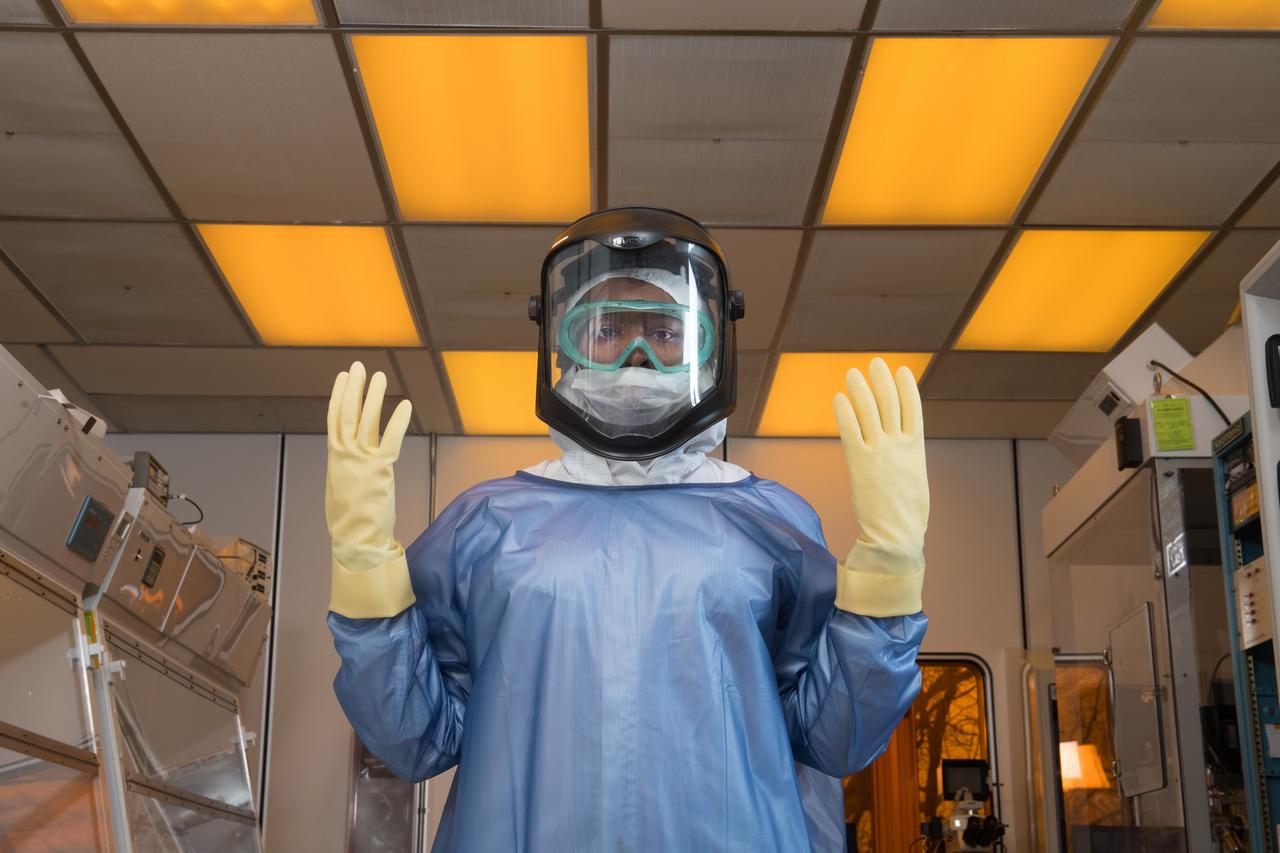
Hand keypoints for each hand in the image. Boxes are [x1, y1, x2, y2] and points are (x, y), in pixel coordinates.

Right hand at [326, 361, 415, 616]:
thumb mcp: (340, 486)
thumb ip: (345, 467)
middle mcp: (344, 455)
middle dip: (353, 388)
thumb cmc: (349, 519)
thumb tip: (347, 457)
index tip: (342, 377)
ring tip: (380, 376)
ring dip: (373, 397)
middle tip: (358, 366)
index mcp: (334, 458)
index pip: (334, 420)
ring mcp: (360, 461)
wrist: (355, 541)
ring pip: (366, 421)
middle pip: (347, 413)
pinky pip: (390, 440)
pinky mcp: (379, 470)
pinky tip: (404, 404)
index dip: (338, 396)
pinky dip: (397, 421)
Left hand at [831, 357, 928, 616]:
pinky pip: (850, 430)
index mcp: (916, 448)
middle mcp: (898, 445)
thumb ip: (908, 458)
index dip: (906, 387)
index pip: (913, 409)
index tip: (901, 371)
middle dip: (882, 381)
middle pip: (890, 403)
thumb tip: (901, 446)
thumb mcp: (915, 479)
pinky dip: (844, 412)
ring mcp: (879, 452)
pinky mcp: (859, 463)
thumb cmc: (907, 514)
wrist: (896, 536)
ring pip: (869, 411)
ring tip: (853, 374)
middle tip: (874, 363)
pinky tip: (839, 398)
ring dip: (860, 390)